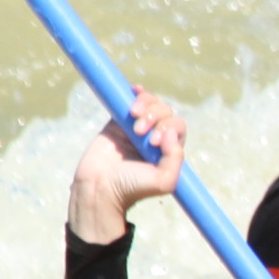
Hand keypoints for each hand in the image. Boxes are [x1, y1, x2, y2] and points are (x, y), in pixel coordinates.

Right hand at [67, 93, 183, 243]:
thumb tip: (171, 133)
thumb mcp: (164, 181)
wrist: (99, 188)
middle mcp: (155, 138)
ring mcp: (136, 129)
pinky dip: (137, 94)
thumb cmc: (131, 187)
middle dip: (155, 116)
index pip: (178, 127)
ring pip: (151, 104)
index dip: (169, 127)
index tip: (153, 142)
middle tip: (140, 133)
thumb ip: (175, 159)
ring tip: (133, 117)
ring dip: (146, 106)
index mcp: (168, 151)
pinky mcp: (117, 122)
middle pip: (165, 112)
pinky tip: (136, 90)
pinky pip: (130, 101)